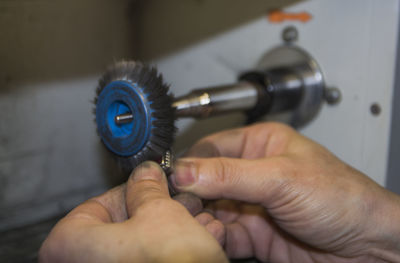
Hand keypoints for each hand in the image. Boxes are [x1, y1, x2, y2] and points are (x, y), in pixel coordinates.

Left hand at [39, 161, 227, 262]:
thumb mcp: (160, 213)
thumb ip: (147, 188)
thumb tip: (145, 175)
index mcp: (67, 245)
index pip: (99, 204)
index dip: (134, 190)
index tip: (154, 185)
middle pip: (123, 227)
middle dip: (162, 211)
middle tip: (182, 202)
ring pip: (140, 248)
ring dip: (174, 230)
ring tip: (200, 221)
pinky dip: (171, 253)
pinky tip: (200, 241)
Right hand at [170, 123, 399, 262]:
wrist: (369, 246)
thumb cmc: (342, 197)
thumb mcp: (281, 178)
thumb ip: (229, 174)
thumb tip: (185, 170)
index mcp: (261, 145)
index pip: (211, 147)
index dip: (189, 162)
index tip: (170, 177)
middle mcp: (253, 173)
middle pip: (206, 181)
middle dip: (191, 194)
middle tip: (178, 205)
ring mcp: (253, 205)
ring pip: (211, 210)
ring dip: (200, 218)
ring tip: (195, 224)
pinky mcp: (255, 234)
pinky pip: (224, 234)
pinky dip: (214, 238)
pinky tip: (213, 238)